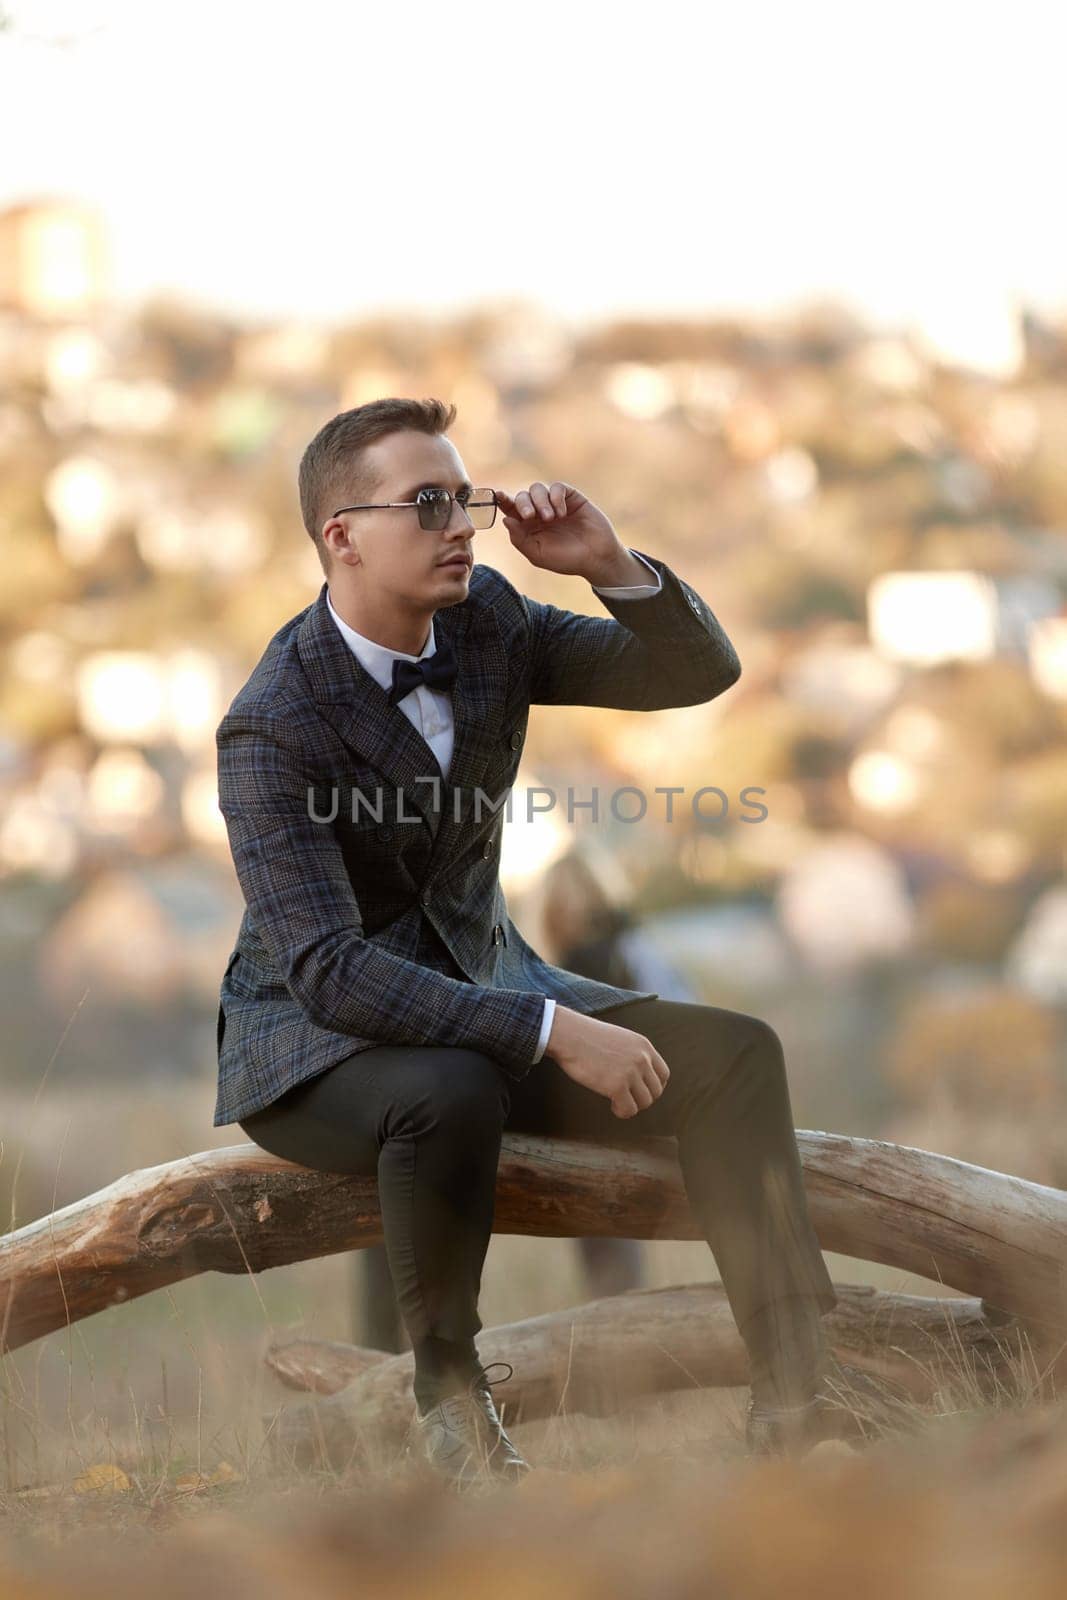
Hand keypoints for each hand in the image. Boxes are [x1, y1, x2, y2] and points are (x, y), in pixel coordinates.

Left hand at [494, 481, 631, 584]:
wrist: (595, 558)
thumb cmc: (566, 559)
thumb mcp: (538, 554)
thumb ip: (519, 539)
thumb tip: (506, 519)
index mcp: (528, 526)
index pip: (511, 509)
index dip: (503, 500)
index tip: (498, 495)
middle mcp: (539, 512)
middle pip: (523, 496)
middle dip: (523, 503)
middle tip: (530, 516)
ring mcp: (555, 504)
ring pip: (538, 489)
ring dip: (540, 501)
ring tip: (551, 518)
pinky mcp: (571, 497)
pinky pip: (557, 487)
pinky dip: (556, 497)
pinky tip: (562, 513)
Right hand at [545, 1007, 669, 1118]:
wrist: (568, 1035)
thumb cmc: (586, 1036)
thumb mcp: (619, 1038)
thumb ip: (633, 1053)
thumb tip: (637, 1074)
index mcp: (643, 1046)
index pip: (663, 1074)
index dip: (654, 1086)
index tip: (641, 1090)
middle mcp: (642, 1059)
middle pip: (656, 1091)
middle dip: (642, 1098)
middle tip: (626, 1098)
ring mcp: (630, 1073)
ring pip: (645, 1102)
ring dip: (632, 1105)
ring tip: (617, 1101)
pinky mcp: (617, 1086)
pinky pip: (629, 1109)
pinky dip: (622, 1112)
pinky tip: (612, 1105)